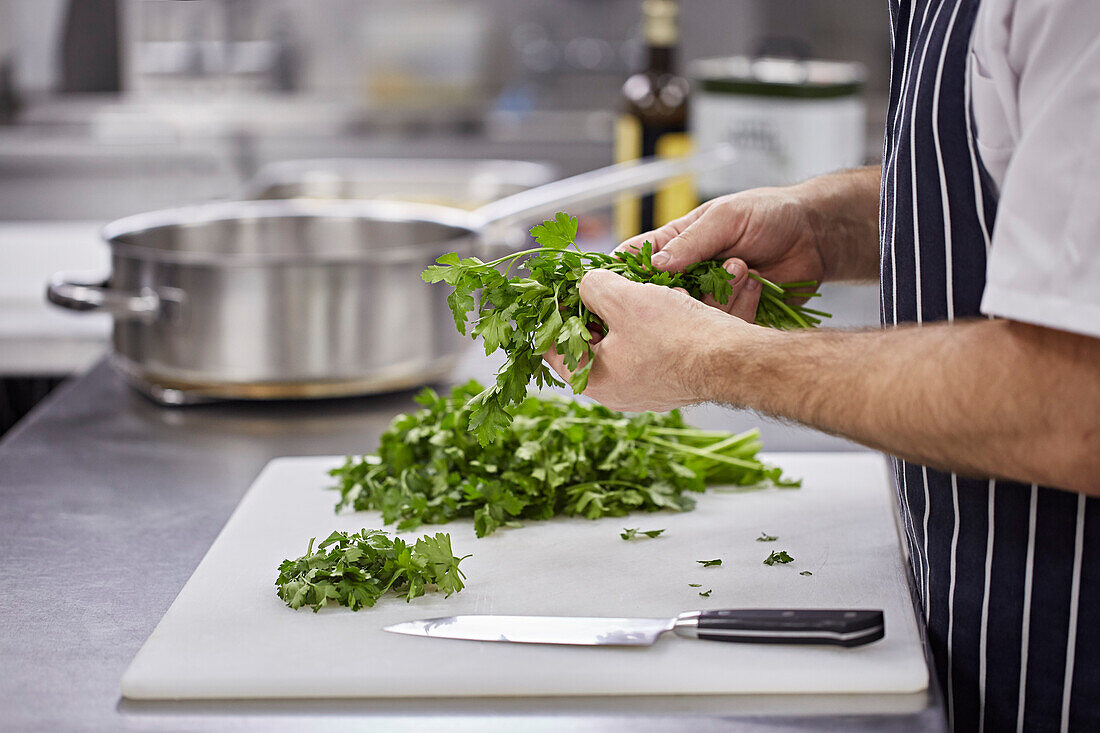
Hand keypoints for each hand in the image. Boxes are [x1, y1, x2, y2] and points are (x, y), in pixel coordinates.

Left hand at [543, 269, 754, 411]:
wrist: (734, 359)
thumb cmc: (676, 336)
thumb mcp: (624, 298)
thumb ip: (594, 286)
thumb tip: (586, 284)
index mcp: (594, 379)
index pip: (553, 347)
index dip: (554, 313)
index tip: (562, 290)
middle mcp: (617, 392)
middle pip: (593, 341)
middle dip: (601, 307)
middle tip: (607, 283)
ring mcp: (646, 390)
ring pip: (628, 341)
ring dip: (634, 312)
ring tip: (648, 291)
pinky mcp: (673, 383)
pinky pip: (657, 347)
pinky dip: (661, 322)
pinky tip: (676, 302)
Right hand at [616, 187, 826, 315]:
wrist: (815, 237)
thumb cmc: (768, 214)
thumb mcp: (726, 218)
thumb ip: (690, 242)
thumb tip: (655, 265)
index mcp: (675, 244)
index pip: (634, 261)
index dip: (624, 278)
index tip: (630, 289)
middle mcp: (687, 274)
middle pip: (658, 299)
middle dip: (675, 297)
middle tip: (692, 288)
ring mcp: (709, 298)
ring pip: (692, 317)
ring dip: (719, 297)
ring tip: (743, 268)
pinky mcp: (732, 317)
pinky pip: (724, 327)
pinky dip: (740, 309)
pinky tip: (756, 285)